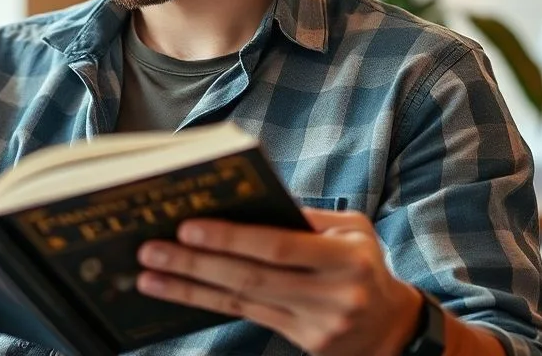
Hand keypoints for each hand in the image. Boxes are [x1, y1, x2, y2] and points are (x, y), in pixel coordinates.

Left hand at [135, 209, 423, 355]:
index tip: (188, 226)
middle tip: (152, 250)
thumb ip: (303, 217)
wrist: (393, 328)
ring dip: (189, 288)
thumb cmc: (364, 263)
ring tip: (148, 276)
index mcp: (346, 259)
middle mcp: (333, 294)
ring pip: (242, 301)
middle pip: (252, 277)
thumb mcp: (351, 231)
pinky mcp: (303, 343)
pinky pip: (247, 316)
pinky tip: (177, 292)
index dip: (231, 237)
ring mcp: (317, 324)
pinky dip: (207, 302)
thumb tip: (244, 199)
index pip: (279, 246)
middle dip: (196, 263)